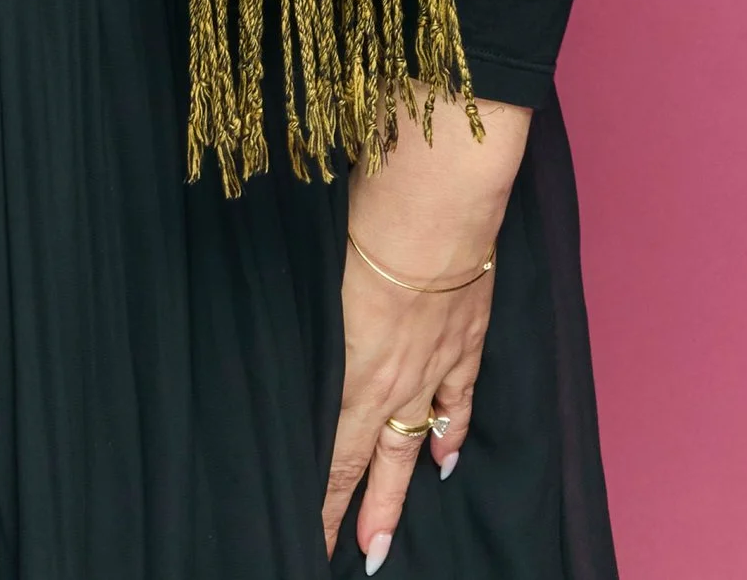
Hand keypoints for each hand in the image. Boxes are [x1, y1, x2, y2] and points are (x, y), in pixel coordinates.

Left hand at [322, 98, 528, 568]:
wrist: (436, 202)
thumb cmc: (366, 225)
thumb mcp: (317, 274)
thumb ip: (307, 316)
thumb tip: (280, 324)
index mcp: (355, 369)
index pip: (336, 452)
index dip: (326, 499)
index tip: (313, 536)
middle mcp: (396, 379)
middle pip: (376, 461)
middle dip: (362, 511)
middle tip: (356, 558)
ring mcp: (436, 363)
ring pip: (419, 443)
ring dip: (403, 489)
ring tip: (387, 533)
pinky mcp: (466, 338)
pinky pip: (459, 400)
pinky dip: (454, 432)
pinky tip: (447, 458)